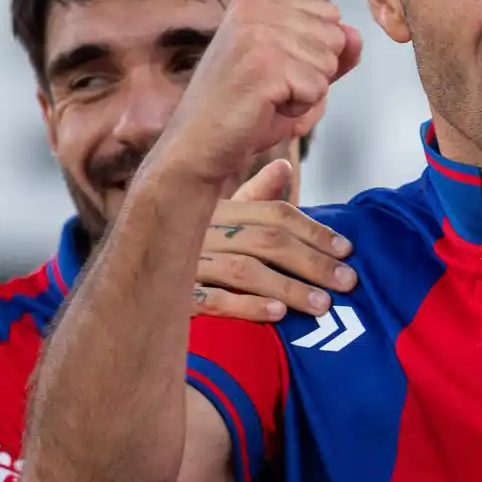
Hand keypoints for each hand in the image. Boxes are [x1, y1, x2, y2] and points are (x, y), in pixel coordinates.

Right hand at [154, 0, 362, 186]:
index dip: (315, 53)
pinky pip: (318, 89)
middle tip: (272, 89)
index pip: (329, 15)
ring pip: (328, 64)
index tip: (276, 70)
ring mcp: (257, 35)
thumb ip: (329, 53)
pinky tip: (266, 109)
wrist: (199, 146)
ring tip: (267, 99)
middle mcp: (254, 8)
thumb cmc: (242, 111)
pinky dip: (300, 109)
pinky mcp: (264, 66)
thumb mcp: (293, 74)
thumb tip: (356, 35)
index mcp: (256, 0)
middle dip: (314, 73)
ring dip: (306, 93)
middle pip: (334, 37)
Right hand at [190, 159, 357, 322]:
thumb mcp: (221, 220)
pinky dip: (246, 305)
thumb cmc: (190, 250)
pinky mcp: (176, 298)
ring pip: (244, 271)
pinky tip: (276, 315)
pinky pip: (212, 300)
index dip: (313, 231)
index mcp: (219, 212)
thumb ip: (255, 198)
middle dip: (312, 262)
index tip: (347, 250)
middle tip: (347, 282)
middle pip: (266, 241)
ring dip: (288, 288)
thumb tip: (285, 167)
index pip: (273, 214)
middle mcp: (204, 233)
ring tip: (321, 305)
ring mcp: (188, 264)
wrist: (134, 283)